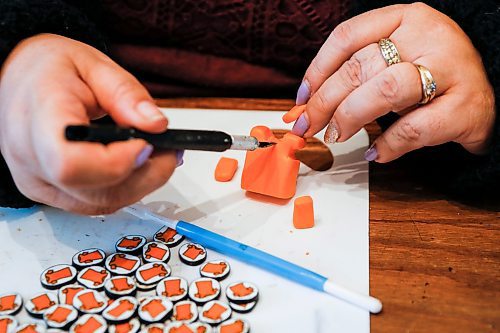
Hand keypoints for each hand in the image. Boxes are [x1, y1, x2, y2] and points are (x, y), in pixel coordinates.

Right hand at [0, 34, 178, 213]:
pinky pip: (95, 203)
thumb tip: (157, 125)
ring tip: (158, 154)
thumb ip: (127, 94)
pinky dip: (126, 188)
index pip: (70, 163)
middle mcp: (31, 157)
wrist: (17, 77)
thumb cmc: (49, 69)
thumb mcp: (93, 64)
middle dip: (145, 175)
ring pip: (100, 204)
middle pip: (93, 192)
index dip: (116, 163)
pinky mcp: (50, 190)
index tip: (147, 144)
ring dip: (141, 184)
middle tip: (168, 150)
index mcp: (39, 117)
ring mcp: (38, 180)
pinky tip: (138, 165)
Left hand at [293, 3, 495, 161]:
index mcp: (407, 18)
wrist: (489, 98)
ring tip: (337, 136)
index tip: (300, 99)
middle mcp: (430, 37)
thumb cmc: (430, 79)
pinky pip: (414, 128)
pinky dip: (387, 145)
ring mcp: (452, 70)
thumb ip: (356, 75)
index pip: (348, 36)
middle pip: (360, 67)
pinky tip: (375, 153)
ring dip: (350, 117)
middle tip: (308, 126)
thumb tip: (304, 107)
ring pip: (385, 91)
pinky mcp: (466, 108)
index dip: (316, 70)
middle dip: (323, 102)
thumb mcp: (394, 62)